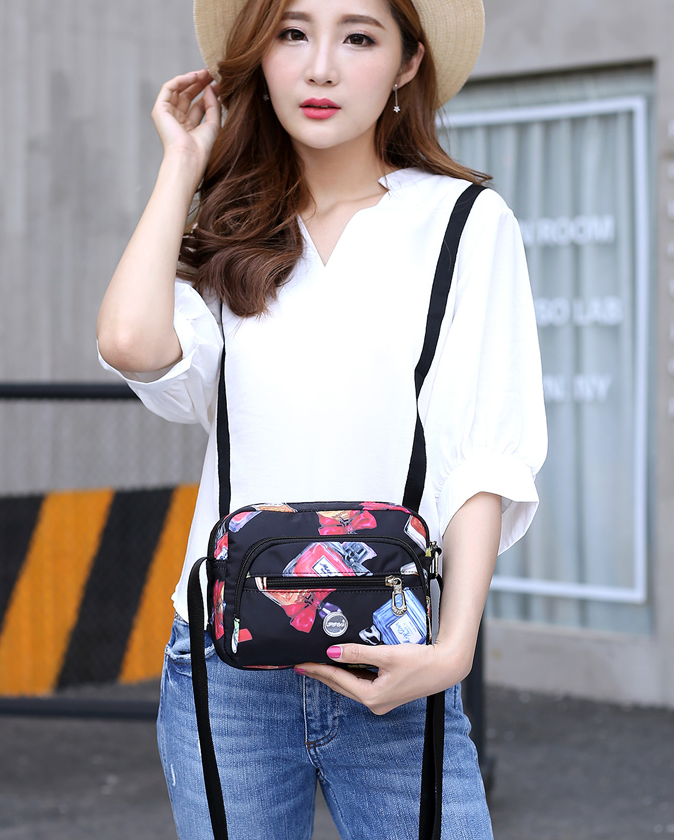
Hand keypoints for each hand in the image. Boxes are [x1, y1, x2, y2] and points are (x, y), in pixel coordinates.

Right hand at [151, 70, 220, 177]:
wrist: (188, 157)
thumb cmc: (201, 148)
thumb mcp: (213, 124)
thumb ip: (213, 105)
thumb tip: (211, 86)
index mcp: (189, 128)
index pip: (198, 105)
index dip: (208, 93)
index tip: (219, 83)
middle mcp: (177, 121)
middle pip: (188, 96)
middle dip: (200, 83)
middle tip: (212, 73)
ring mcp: (168, 115)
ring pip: (178, 90)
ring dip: (191, 79)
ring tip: (205, 73)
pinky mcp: (159, 110)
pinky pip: (169, 88)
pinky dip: (181, 80)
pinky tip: (194, 76)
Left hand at [294, 641, 471, 714]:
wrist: (446, 667)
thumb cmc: (420, 661)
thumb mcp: (386, 655)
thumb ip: (357, 654)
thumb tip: (332, 652)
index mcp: (372, 697)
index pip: (337, 680)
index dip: (318, 670)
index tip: (301, 663)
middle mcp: (375, 703)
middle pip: (341, 686)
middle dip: (321, 674)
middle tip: (302, 665)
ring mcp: (382, 700)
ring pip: (351, 686)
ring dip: (334, 675)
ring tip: (317, 665)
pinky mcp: (388, 694)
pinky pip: (361, 684)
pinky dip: (349, 675)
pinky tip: (343, 667)